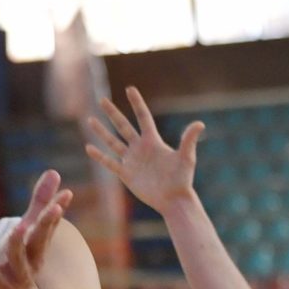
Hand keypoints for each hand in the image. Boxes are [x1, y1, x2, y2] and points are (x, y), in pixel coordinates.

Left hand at [0, 170, 71, 288]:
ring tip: (18, 228)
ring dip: (19, 243)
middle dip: (48, 223)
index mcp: (38, 245)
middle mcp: (32, 259)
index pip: (50, 224)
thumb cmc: (20, 260)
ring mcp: (18, 274)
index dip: (57, 208)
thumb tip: (54, 172)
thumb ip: (39, 203)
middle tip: (55, 207)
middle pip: (41, 240)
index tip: (67, 192)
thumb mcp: (29, 232)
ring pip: (19, 258)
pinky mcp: (0, 285)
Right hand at [85, 86, 203, 212]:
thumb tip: (200, 123)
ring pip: (113, 142)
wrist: (173, 200)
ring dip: (101, 131)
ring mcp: (132, 160)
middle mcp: (140, 148)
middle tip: (102, 99)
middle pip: (123, 126)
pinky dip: (99, 155)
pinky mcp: (126, 174)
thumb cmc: (182, 179)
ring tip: (90, 119)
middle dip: (112, 113)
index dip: (136, 103)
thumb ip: (188, 139)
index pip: (143, 117)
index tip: (129, 88)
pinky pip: (110, 162)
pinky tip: (89, 147)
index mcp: (153, 141)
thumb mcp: (186, 157)